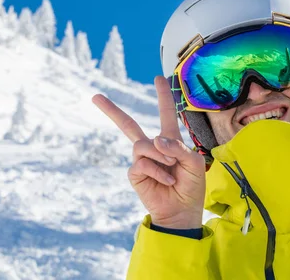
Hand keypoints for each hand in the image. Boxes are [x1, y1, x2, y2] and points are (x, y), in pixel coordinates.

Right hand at [92, 76, 205, 228]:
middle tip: (94, 97)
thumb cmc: (191, 186)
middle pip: (128, 125)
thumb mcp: (194, 163)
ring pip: (142, 145)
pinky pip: (142, 164)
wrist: (182, 211)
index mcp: (170, 140)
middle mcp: (153, 147)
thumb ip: (178, 148)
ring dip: (160, 157)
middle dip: (111, 111)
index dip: (163, 95)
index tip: (158, 78)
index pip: (166, 113)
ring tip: (172, 171)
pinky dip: (158, 172)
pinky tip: (167, 181)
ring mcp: (142, 160)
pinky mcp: (135, 174)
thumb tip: (155, 140)